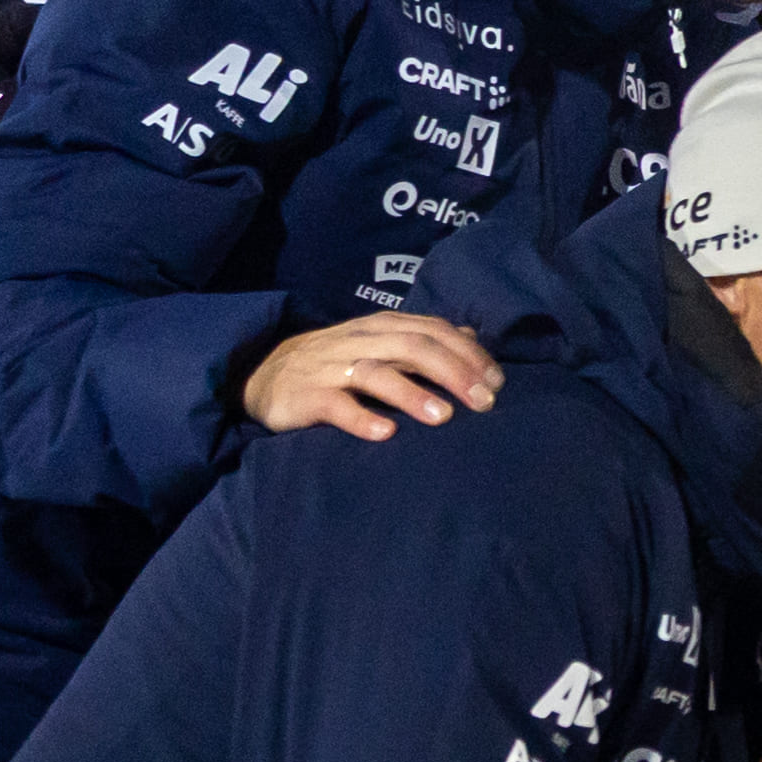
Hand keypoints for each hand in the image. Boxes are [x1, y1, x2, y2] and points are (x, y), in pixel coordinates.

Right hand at [244, 312, 497, 443]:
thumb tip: (472, 338)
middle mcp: (358, 341)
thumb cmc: (336, 365)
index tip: (497, 383)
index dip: (468, 355)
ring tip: (444, 418)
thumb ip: (424, 341)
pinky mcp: (307, 396)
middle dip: (453, 373)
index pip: (432, 331)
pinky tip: (386, 434)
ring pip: (376, 372)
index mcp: (381, 327)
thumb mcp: (380, 345)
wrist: (263, 376)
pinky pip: (336, 405)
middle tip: (485, 403)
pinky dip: (361, 418)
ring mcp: (331, 367)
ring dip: (412, 394)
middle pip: (411, 347)